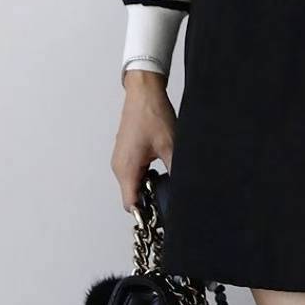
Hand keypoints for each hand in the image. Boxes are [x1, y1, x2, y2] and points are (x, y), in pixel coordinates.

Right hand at [111, 72, 175, 211]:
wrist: (144, 91)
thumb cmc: (152, 114)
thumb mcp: (170, 146)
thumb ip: (175, 171)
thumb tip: (184, 188)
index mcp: (126, 169)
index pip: (131, 204)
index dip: (147, 212)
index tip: (163, 212)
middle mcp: (119, 166)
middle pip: (133, 195)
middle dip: (151, 197)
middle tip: (171, 192)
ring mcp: (121, 158)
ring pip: (135, 182)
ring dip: (150, 182)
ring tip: (169, 175)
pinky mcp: (126, 151)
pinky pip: (135, 170)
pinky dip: (147, 172)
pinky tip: (162, 162)